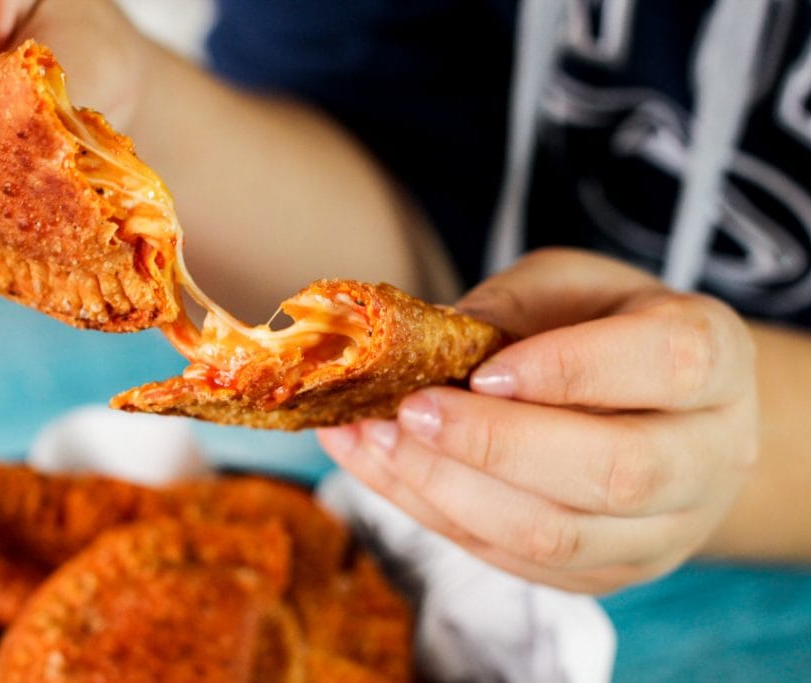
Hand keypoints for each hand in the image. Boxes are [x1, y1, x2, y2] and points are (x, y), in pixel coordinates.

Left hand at [318, 248, 757, 592]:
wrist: (659, 411)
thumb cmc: (607, 328)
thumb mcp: (569, 285)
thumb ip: (511, 307)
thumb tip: (422, 341)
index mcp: (715, 359)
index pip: (663, 366)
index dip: (568, 370)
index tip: (481, 370)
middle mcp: (708, 456)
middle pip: (615, 472)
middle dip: (495, 445)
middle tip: (409, 411)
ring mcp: (664, 530)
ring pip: (558, 536)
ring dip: (449, 490)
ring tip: (374, 440)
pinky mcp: (608, 572)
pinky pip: (517, 562)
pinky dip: (435, 515)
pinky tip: (380, 469)